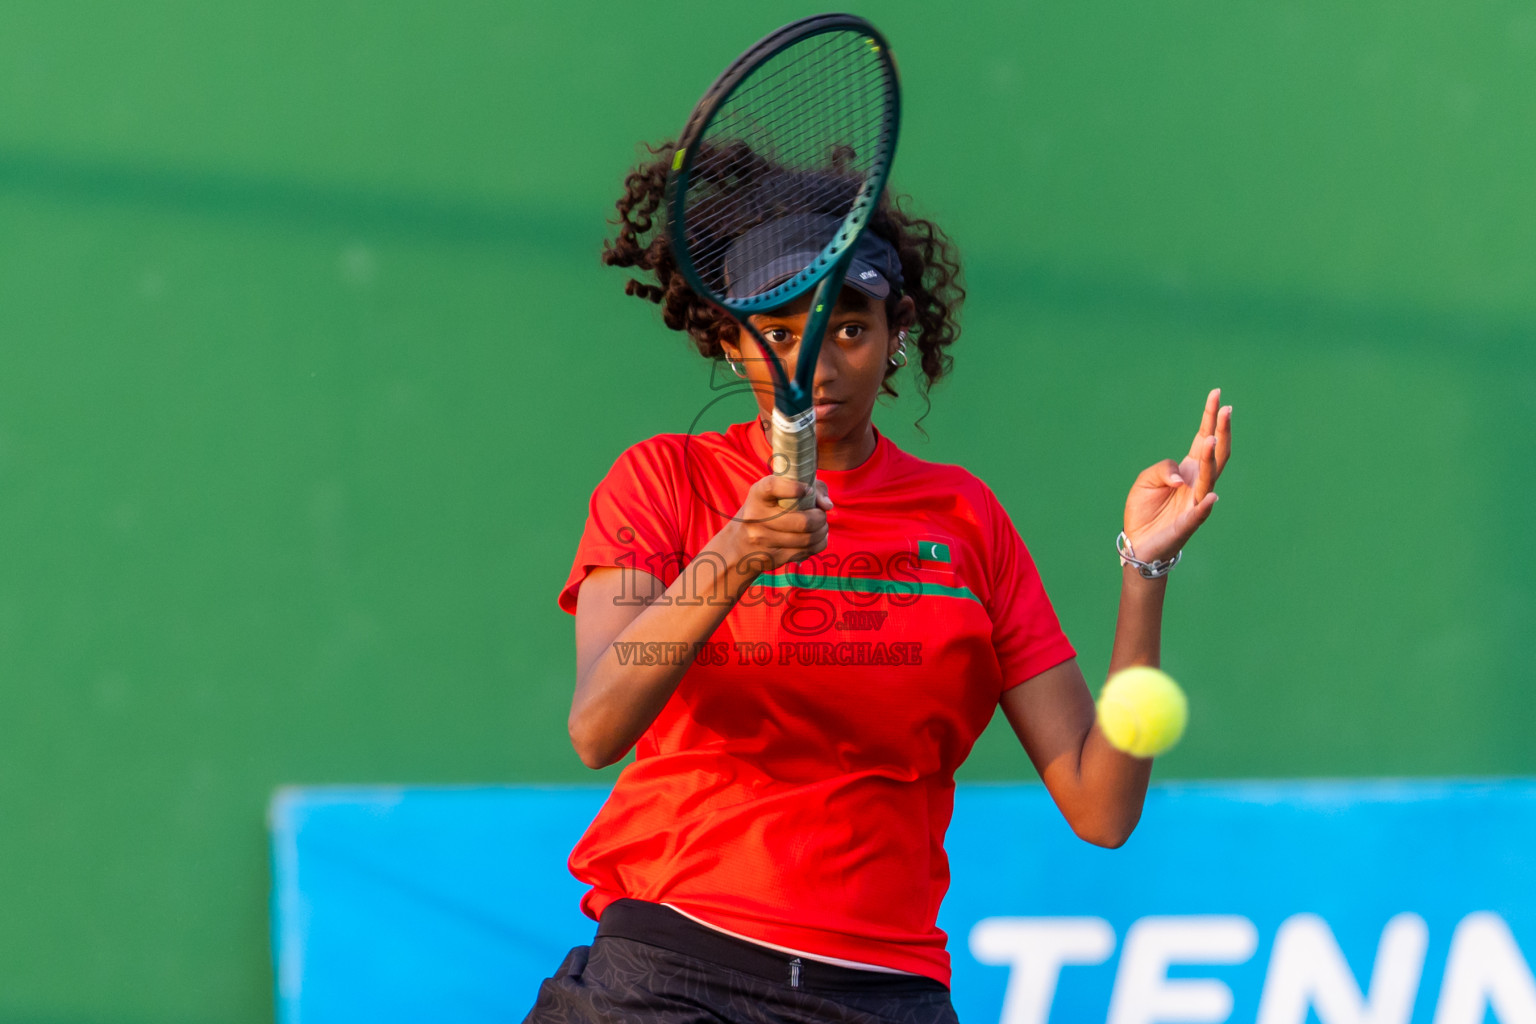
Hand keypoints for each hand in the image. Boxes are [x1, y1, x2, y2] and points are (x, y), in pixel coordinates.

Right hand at [715, 475, 832, 571]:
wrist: (740, 544)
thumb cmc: (768, 510)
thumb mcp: (779, 492)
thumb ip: (810, 487)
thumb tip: (827, 505)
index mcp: (757, 495)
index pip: (772, 487)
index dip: (793, 488)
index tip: (807, 490)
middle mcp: (756, 517)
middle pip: (802, 521)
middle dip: (820, 517)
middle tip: (821, 514)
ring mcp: (763, 540)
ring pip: (808, 539)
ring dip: (822, 531)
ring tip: (821, 526)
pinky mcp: (772, 557)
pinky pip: (807, 551)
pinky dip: (818, 543)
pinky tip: (816, 538)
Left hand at [1122, 388, 1231, 564]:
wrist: (1139, 542)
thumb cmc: (1145, 509)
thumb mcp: (1145, 480)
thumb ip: (1162, 469)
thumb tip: (1180, 478)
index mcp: (1188, 470)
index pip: (1202, 438)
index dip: (1209, 417)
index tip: (1217, 394)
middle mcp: (1197, 483)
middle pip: (1214, 453)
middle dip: (1220, 431)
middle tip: (1226, 409)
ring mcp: (1195, 503)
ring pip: (1208, 477)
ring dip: (1210, 458)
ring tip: (1212, 439)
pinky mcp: (1186, 524)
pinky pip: (1199, 514)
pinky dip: (1205, 505)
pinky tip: (1212, 495)